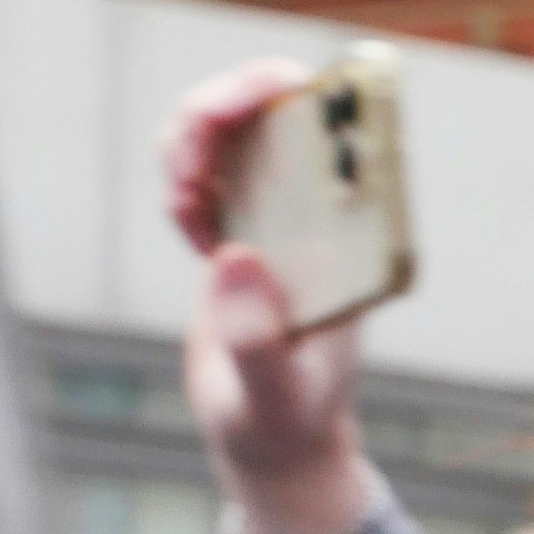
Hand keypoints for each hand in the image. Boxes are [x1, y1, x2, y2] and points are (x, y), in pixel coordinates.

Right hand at [161, 54, 374, 533]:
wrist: (274, 442)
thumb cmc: (287, 421)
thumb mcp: (273, 395)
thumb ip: (258, 342)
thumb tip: (236, 258)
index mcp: (350, 235)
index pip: (339, 128)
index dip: (296, 93)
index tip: (263, 91)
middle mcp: (321, 212)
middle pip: (277, 108)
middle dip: (228, 103)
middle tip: (194, 144)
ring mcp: (279, 215)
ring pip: (234, 127)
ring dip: (195, 132)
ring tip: (184, 189)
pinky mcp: (241, 228)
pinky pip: (206, 167)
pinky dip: (183, 173)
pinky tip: (187, 218)